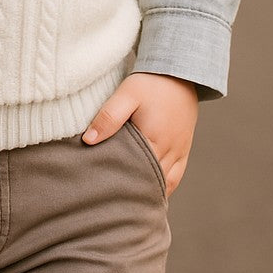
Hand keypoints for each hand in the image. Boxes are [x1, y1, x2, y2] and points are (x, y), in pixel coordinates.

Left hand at [82, 72, 198, 196]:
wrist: (180, 73)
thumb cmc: (151, 83)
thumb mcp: (126, 95)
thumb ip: (108, 117)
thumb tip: (88, 140)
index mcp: (153, 141)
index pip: (133, 172)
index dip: (117, 182)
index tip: (101, 190)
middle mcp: (169, 152)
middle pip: (147, 180)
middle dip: (130, 190)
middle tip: (109, 199)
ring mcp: (179, 153)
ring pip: (163, 183)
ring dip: (146, 190)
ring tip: (126, 200)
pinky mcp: (184, 150)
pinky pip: (175, 178)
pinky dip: (163, 187)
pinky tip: (148, 192)